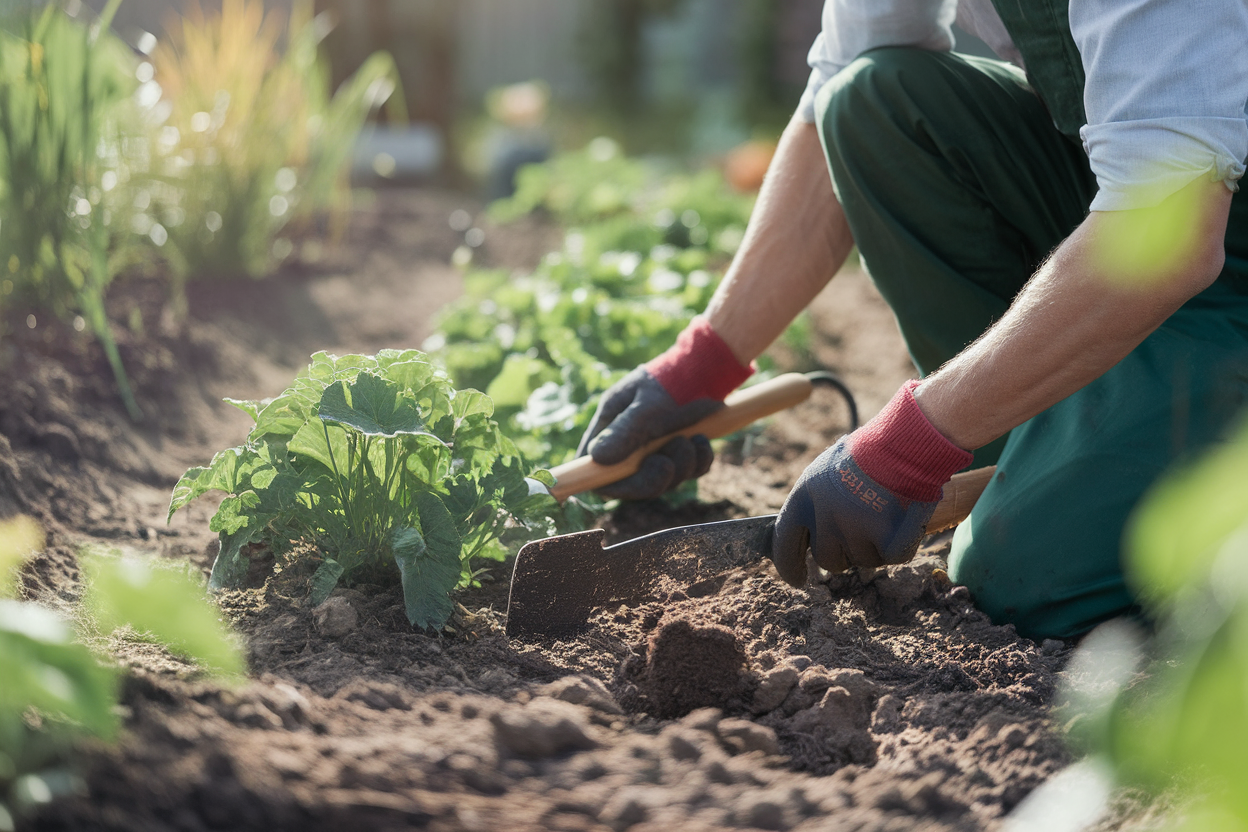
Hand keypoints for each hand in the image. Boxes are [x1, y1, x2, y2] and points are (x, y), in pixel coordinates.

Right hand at [577, 317, 752, 500]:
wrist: (709, 367)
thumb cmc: (673, 381)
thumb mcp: (647, 406)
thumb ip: (623, 432)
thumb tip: (595, 458)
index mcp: (610, 425)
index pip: (593, 464)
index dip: (602, 480)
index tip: (624, 483)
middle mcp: (629, 440)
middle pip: (630, 481)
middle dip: (652, 478)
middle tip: (669, 462)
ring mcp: (656, 448)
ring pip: (663, 479)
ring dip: (681, 466)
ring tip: (692, 440)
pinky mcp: (681, 451)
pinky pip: (688, 472)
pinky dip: (698, 461)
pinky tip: (703, 441)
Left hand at [771, 380, 971, 584]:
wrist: (902, 443)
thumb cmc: (865, 454)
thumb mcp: (823, 471)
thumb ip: (813, 504)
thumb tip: (805, 534)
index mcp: (803, 498)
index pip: (784, 543)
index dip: (789, 566)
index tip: (798, 580)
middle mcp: (824, 517)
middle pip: (828, 560)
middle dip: (844, 554)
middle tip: (862, 531)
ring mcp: (854, 529)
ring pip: (863, 561)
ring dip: (875, 546)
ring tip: (884, 513)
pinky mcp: (884, 537)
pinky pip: (892, 557)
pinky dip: (901, 545)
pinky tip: (902, 521)